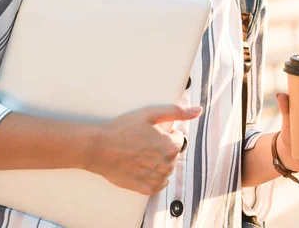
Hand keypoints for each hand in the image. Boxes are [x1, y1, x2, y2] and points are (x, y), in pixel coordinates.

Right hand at [86, 104, 201, 194]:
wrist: (99, 148)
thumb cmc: (123, 128)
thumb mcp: (150, 113)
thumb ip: (176, 112)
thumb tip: (198, 110)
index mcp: (169, 146)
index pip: (178, 138)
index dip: (166, 132)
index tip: (150, 130)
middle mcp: (166, 165)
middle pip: (173, 153)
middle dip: (163, 146)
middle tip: (143, 140)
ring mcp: (156, 178)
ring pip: (166, 168)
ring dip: (158, 160)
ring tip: (140, 152)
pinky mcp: (146, 189)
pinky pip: (159, 183)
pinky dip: (154, 175)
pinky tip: (141, 165)